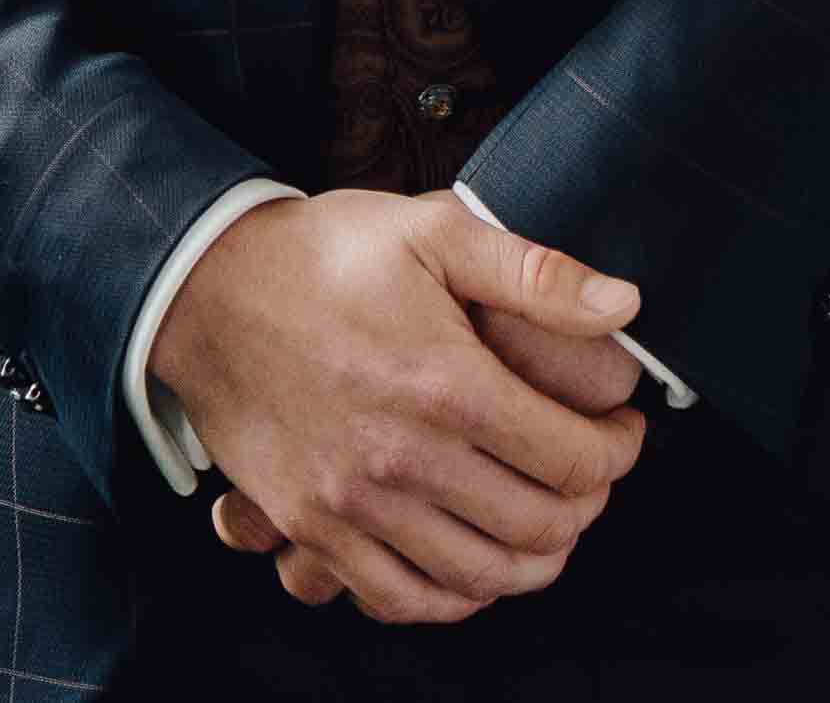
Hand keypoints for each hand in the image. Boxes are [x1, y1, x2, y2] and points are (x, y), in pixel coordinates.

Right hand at [150, 191, 652, 621]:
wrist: (205, 289)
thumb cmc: (323, 254)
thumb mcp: (433, 231)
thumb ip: (536, 273)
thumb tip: (625, 305)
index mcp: (447, 384)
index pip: (575, 459)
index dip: (619, 450)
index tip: (622, 429)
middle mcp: (405, 458)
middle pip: (541, 526)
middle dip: (588, 506)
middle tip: (590, 473)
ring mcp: (354, 504)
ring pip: (480, 577)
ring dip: (533, 562)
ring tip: (546, 521)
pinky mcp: (313, 528)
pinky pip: (400, 597)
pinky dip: (452, 596)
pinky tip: (472, 564)